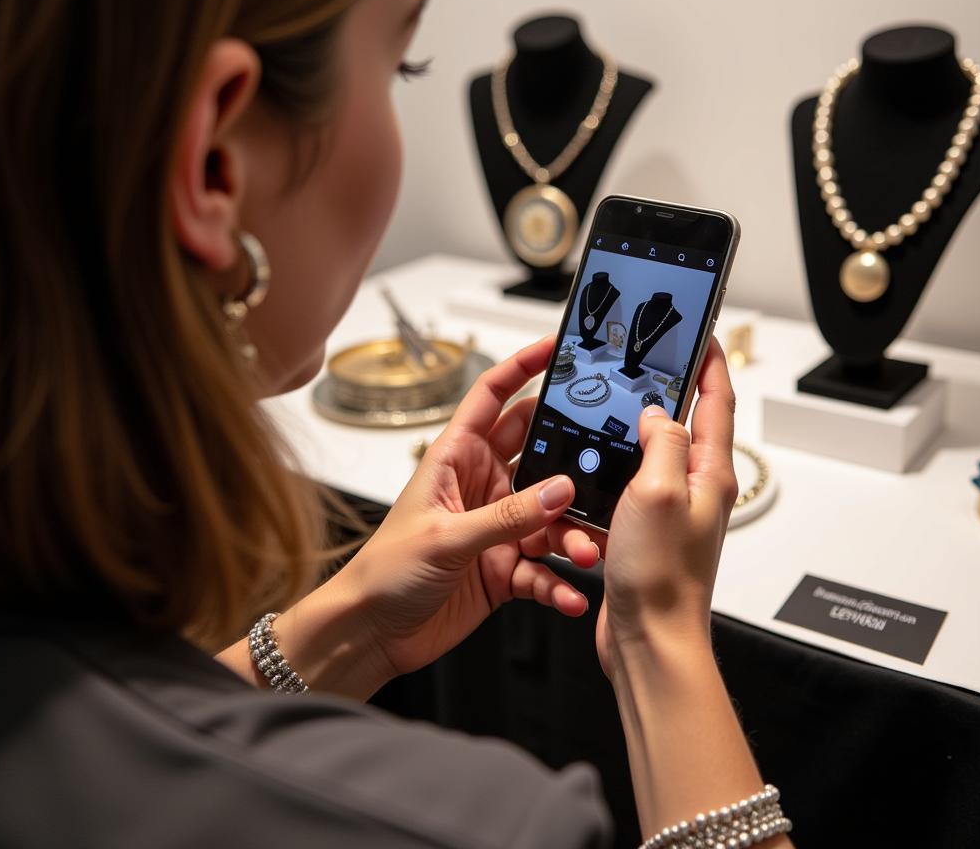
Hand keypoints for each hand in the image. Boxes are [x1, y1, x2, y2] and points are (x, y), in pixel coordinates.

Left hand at [339, 335, 590, 683]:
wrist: (371, 632)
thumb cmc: (386, 570)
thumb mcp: (446, 536)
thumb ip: (507, 515)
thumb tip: (562, 489)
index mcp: (457, 457)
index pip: (493, 397)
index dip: (523, 366)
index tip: (558, 347)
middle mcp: (482, 485)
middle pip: (539, 453)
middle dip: (574, 461)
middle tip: (608, 464)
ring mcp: (497, 527)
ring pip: (551, 517)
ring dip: (572, 535)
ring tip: (587, 553)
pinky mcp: (505, 568)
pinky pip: (544, 568)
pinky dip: (560, 583)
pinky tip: (572, 597)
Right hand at [596, 338, 737, 678]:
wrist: (649, 641)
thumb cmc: (661, 577)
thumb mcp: (661, 491)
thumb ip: (663, 442)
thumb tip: (657, 413)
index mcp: (709, 474)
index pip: (716, 402)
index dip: (709, 363)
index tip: (698, 333)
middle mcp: (694, 489)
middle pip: (687, 424)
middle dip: (669, 389)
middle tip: (646, 361)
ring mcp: (670, 510)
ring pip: (653, 455)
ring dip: (634, 430)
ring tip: (612, 407)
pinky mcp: (645, 531)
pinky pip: (630, 487)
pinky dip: (612, 470)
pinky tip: (590, 466)